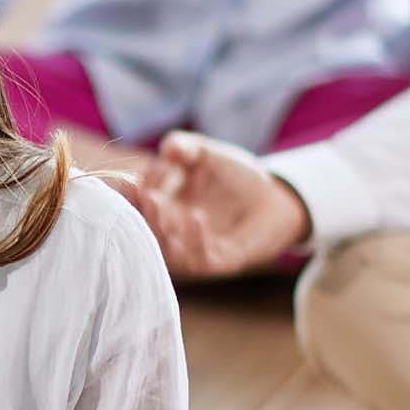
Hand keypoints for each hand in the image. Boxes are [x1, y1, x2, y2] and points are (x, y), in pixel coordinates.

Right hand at [129, 131, 311, 279]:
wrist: (278, 198)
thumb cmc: (238, 177)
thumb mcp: (208, 155)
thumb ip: (187, 148)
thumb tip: (168, 149)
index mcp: (167, 207)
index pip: (140, 204)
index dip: (133, 192)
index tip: (131, 175)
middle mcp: (177, 232)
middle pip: (148, 229)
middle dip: (139, 209)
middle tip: (137, 190)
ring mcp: (197, 249)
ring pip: (168, 249)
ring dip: (157, 227)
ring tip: (154, 200)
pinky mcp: (222, 261)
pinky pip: (201, 259)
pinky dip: (195, 239)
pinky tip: (195, 215)